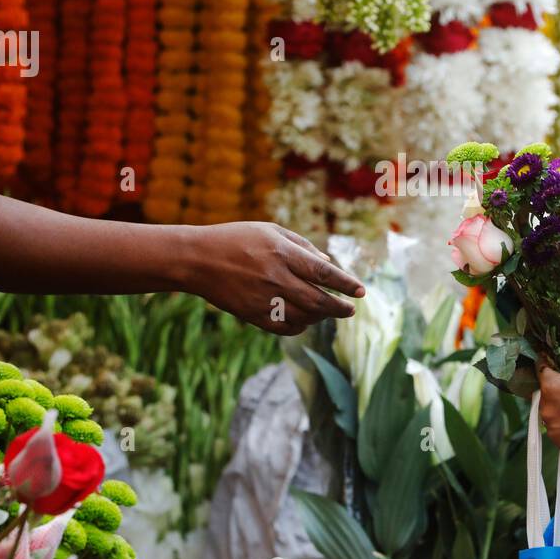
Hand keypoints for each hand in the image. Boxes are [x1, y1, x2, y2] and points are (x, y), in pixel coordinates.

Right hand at [189, 222, 364, 334]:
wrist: (198, 260)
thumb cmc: (236, 239)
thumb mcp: (270, 231)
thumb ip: (302, 245)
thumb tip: (329, 265)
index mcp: (282, 253)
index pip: (323, 274)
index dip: (345, 284)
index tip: (361, 292)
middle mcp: (276, 278)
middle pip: (319, 301)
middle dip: (340, 308)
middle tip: (350, 310)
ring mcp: (264, 299)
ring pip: (305, 317)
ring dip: (322, 317)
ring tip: (327, 312)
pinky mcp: (253, 315)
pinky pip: (285, 327)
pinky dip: (301, 326)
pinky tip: (305, 319)